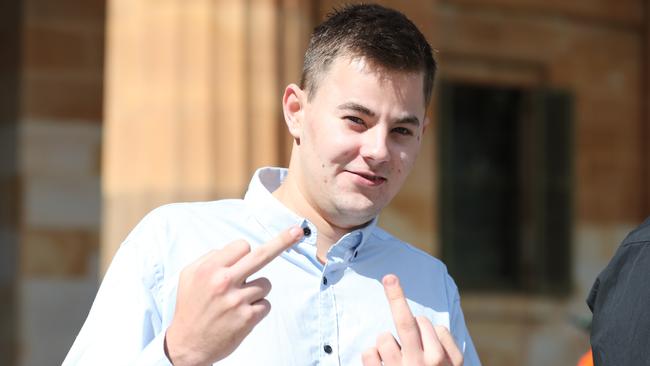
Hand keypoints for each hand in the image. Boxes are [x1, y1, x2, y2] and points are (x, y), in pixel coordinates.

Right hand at [164, 226, 303, 365]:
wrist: (187, 344)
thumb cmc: (190, 306)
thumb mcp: (189, 275)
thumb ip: (210, 258)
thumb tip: (236, 250)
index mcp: (209, 269)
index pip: (242, 246)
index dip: (243, 252)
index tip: (247, 254)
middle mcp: (224, 282)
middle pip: (262, 255)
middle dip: (282, 241)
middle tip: (298, 231)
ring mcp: (237, 301)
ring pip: (265, 284)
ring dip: (256, 290)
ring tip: (237, 301)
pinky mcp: (247, 318)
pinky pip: (266, 304)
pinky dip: (257, 308)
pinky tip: (241, 314)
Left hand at [362, 274, 463, 365]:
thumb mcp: (453, 365)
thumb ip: (446, 345)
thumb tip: (429, 324)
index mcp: (441, 360)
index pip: (428, 324)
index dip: (422, 325)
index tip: (418, 321)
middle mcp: (422, 364)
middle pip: (406, 322)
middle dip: (396, 297)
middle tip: (389, 278)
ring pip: (385, 337)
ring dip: (386, 340)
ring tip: (393, 357)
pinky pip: (369, 353)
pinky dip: (371, 354)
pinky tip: (381, 364)